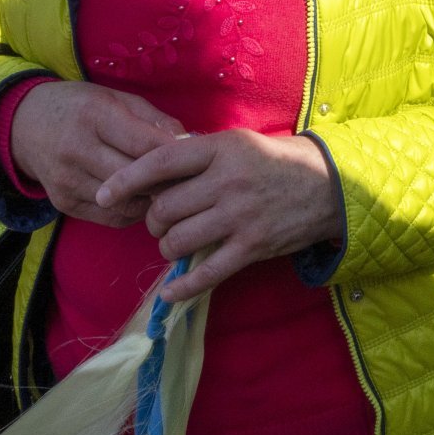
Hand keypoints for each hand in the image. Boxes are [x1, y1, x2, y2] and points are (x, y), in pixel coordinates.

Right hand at [9, 81, 185, 227]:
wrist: (25, 124)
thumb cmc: (81, 107)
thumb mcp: (117, 99)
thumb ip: (154, 120)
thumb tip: (189, 142)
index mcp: (95, 116)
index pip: (144, 144)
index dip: (174, 156)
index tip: (196, 160)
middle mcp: (76, 149)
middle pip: (135, 178)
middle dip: (167, 183)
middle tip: (191, 183)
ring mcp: (67, 180)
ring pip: (125, 204)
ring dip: (152, 201)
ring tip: (170, 193)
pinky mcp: (63, 203)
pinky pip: (110, 218)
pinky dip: (133, 212)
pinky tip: (144, 201)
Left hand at [96, 131, 341, 302]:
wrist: (329, 184)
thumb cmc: (275, 161)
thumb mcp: (238, 144)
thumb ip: (198, 155)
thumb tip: (150, 169)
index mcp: (222, 150)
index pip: (161, 162)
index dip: (126, 179)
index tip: (104, 193)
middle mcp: (228, 182)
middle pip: (164, 208)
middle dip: (154, 219)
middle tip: (163, 220)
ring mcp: (240, 217)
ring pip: (178, 240)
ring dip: (168, 247)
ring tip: (177, 243)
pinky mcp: (253, 247)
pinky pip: (206, 274)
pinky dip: (183, 287)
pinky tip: (171, 290)